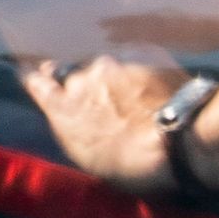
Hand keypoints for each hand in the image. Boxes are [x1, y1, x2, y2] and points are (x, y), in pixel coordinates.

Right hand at [23, 52, 182, 194]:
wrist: (181, 140)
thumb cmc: (134, 164)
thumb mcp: (89, 157)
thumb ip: (73, 127)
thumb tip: (72, 116)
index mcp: (62, 108)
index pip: (36, 83)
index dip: (39, 81)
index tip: (41, 79)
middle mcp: (81, 78)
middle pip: (74, 74)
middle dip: (84, 84)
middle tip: (102, 99)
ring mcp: (113, 63)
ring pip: (107, 66)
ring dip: (115, 79)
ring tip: (135, 97)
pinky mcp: (142, 53)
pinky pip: (135, 59)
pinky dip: (140, 71)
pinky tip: (155, 88)